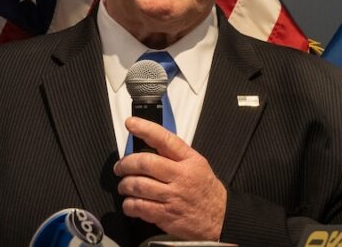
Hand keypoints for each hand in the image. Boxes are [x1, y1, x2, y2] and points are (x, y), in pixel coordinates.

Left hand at [114, 117, 226, 240]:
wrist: (220, 217)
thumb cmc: (205, 190)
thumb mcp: (198, 164)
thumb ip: (175, 155)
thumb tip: (148, 145)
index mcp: (189, 160)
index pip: (165, 139)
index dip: (146, 129)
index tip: (132, 123)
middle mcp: (180, 176)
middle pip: (145, 163)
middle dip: (126, 163)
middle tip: (120, 167)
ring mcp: (173, 196)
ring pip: (138, 185)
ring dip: (125, 185)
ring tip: (124, 186)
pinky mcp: (166, 215)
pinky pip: (140, 207)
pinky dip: (129, 205)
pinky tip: (130, 203)